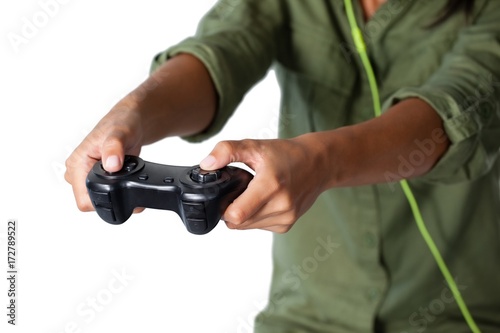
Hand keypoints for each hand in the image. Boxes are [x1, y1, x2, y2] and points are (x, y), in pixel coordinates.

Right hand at [64, 102, 143, 211]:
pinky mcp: (98, 177)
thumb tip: (112, 164)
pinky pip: (108, 192)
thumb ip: (114, 148)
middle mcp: (78, 172)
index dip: (102, 200)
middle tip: (126, 177)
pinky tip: (126, 174)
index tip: (119, 188)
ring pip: (100, 198)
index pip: (83, 200)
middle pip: (92, 202)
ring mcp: (87, 176)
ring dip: (116, 192)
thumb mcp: (120, 133)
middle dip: (111, 196)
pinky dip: (119, 187)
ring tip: (126, 172)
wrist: (132, 121)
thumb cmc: (122, 122)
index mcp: (76, 164)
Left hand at [200, 134, 327, 232]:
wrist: (319, 164)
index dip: (223, 207)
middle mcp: (280, 205)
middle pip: (239, 223)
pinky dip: (255, 217)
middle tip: (239, 191)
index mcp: (271, 185)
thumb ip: (227, 151)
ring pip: (248, 227)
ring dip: (243, 214)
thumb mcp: (255, 146)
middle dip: (231, 209)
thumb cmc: (288, 154)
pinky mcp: (287, 225)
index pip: (236, 214)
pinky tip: (263, 201)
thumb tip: (206, 165)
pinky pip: (260, 227)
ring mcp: (285, 218)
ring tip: (253, 194)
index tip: (226, 194)